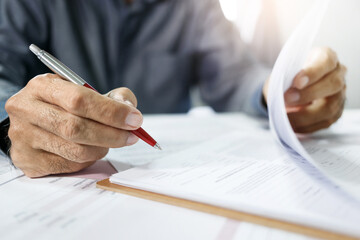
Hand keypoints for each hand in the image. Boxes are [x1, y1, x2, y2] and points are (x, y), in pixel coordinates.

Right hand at [5, 74, 141, 176]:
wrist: (31, 122)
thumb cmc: (63, 105)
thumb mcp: (83, 91)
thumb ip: (111, 97)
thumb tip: (130, 111)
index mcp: (41, 86)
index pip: (79, 100)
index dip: (111, 112)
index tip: (135, 119)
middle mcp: (26, 110)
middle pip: (76, 128)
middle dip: (112, 134)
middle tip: (132, 136)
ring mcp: (24, 137)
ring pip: (75, 150)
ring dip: (102, 148)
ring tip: (110, 142)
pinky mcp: (28, 160)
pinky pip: (69, 165)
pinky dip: (89, 160)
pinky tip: (92, 150)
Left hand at [264, 47, 346, 132]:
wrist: (288, 88)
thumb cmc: (287, 76)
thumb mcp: (282, 72)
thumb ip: (283, 78)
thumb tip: (282, 92)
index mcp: (325, 57)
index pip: (326, 62)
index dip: (313, 72)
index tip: (296, 82)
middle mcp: (338, 75)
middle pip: (333, 85)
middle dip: (308, 94)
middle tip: (286, 99)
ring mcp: (339, 95)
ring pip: (330, 108)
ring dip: (305, 115)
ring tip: (285, 116)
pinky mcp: (334, 113)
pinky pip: (323, 122)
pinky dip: (305, 125)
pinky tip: (291, 124)